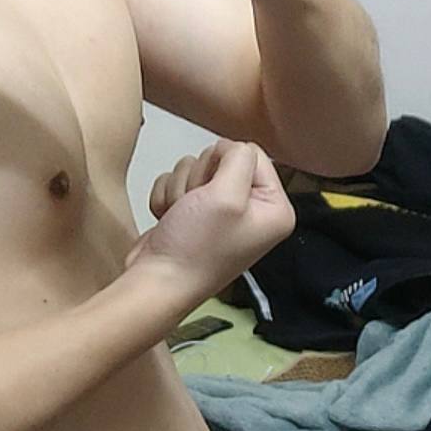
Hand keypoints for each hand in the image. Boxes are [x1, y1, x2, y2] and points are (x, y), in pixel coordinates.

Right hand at [125, 139, 294, 302]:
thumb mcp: (226, 194)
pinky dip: (168, 199)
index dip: (226, 165)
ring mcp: (220, 213)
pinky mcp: (193, 215)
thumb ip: (237, 158)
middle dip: (200, 180)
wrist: (156, 282)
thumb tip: (228, 148)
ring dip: (181, 190)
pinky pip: (177, 184)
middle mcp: (251, 210)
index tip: (215, 194)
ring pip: (196, 169)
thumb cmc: (194, 248)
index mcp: (273, 208)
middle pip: (223, 160)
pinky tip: (170, 221)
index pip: (253, 154)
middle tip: (197, 209)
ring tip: (182, 218)